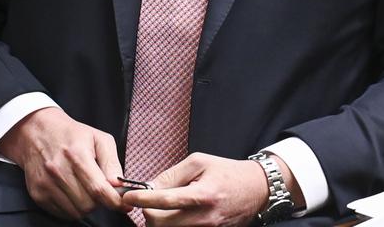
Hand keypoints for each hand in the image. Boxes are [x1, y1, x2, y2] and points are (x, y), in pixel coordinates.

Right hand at [0, 107, 126, 219]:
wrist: (37, 131)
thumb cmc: (71, 134)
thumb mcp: (98, 139)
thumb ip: (112, 163)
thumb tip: (119, 185)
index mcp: (77, 155)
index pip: (99, 189)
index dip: (115, 201)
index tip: (125, 205)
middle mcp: (59, 171)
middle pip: (88, 204)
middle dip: (99, 201)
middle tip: (98, 188)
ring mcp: (46, 184)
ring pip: (76, 212)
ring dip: (85, 205)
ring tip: (83, 187)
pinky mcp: (37, 194)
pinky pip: (62, 213)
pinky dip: (71, 207)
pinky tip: (71, 192)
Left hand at [123, 153, 273, 226]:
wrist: (255, 190)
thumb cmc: (226, 172)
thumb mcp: (199, 162)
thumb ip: (172, 174)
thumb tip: (149, 186)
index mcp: (201, 195)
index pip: (163, 201)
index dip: (141, 200)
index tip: (127, 197)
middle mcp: (204, 218)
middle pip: (161, 225)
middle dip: (147, 214)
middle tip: (145, 202)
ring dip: (158, 222)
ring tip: (159, 208)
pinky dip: (171, 226)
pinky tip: (172, 215)